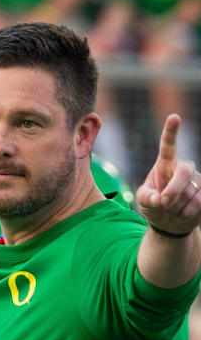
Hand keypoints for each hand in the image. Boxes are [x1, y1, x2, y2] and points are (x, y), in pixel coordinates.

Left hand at [137, 114, 200, 234]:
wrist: (167, 222)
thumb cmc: (153, 206)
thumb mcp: (143, 201)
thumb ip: (147, 198)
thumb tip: (159, 199)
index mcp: (164, 166)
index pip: (168, 146)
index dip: (171, 132)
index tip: (174, 117)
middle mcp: (183, 169)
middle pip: (185, 171)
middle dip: (174, 189)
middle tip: (163, 202)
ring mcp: (197, 180)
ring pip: (191, 192)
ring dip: (177, 206)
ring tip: (171, 209)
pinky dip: (188, 212)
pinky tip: (183, 213)